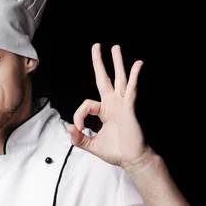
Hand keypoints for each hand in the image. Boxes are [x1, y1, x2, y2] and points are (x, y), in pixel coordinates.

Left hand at [66, 43, 151, 169]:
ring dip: (117, 63)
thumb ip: (78, 138)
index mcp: (104, 111)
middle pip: (105, 79)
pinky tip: (138, 64)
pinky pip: (131, 89)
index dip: (78, 115)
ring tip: (115, 48)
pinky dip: (134, 76)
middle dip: (100, 63)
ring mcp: (122, 104)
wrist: (131, 159)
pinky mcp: (129, 108)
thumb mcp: (90, 145)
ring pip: (119, 79)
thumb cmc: (115, 152)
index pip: (86, 104)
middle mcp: (113, 104)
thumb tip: (67, 127)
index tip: (78, 129)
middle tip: (97, 47)